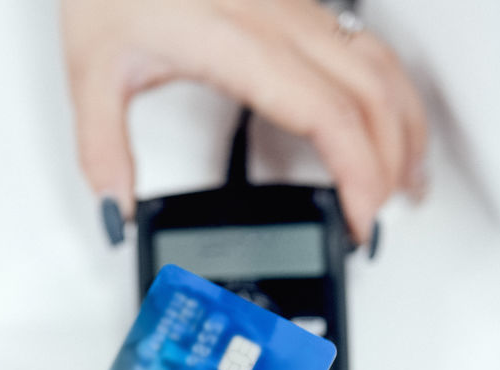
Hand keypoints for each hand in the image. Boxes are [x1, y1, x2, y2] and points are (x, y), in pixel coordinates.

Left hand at [61, 0, 427, 242]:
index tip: (361, 218)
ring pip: (382, 65)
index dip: (358, 172)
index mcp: (240, 42)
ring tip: (407, 180)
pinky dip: (391, 91)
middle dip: (391, 164)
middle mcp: (280, 21)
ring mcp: (295, 9)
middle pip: (372, 95)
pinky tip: (387, 118)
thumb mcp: (92, 72)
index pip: (328, 115)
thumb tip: (116, 209)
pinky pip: (367, 46)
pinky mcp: (295, 4)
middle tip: (379, 218)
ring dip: (406, 126)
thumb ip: (103, 150)